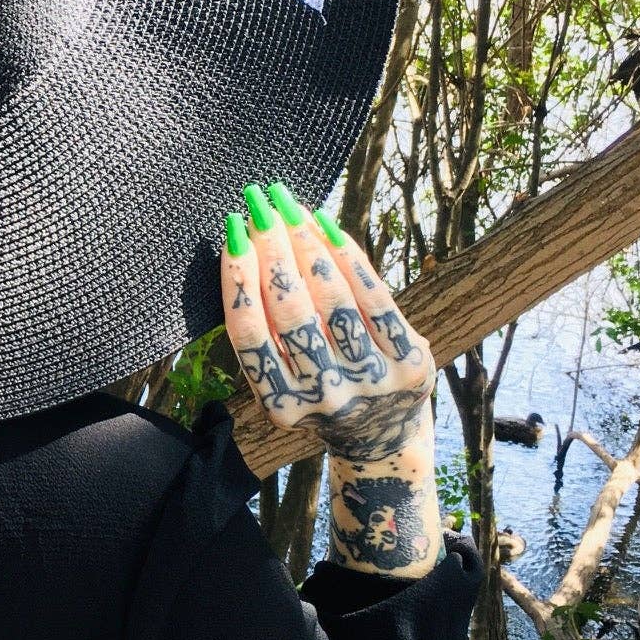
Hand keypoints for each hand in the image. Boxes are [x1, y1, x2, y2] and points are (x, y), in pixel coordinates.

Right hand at [219, 182, 437, 463]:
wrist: (382, 436)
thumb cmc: (320, 388)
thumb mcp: (286, 378)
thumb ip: (269, 331)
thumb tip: (250, 243)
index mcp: (279, 405)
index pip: (250, 334)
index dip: (238, 278)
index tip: (232, 230)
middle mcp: (323, 396)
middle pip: (290, 311)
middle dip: (272, 248)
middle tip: (259, 203)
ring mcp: (370, 382)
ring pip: (333, 300)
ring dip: (308, 244)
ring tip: (290, 207)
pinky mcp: (408, 364)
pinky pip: (375, 299)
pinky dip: (350, 258)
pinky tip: (328, 226)